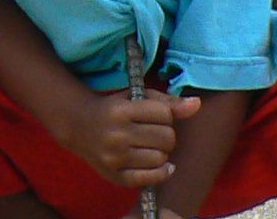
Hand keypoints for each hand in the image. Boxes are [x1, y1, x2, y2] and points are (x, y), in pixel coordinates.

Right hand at [47, 87, 202, 188]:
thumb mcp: (136, 98)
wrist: (79, 126)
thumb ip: (167, 101)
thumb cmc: (114, 109)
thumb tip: (197, 104)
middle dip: (166, 134)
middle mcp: (117, 134)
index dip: (165, 114)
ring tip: (149, 146)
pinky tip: (158, 164)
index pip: (165, 113)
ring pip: (161, 158)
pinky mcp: (116, 175)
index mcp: (121, 110)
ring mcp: (115, 157)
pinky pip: (151, 178)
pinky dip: (161, 171)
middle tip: (153, 132)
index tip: (154, 115)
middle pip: (167, 138)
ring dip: (161, 152)